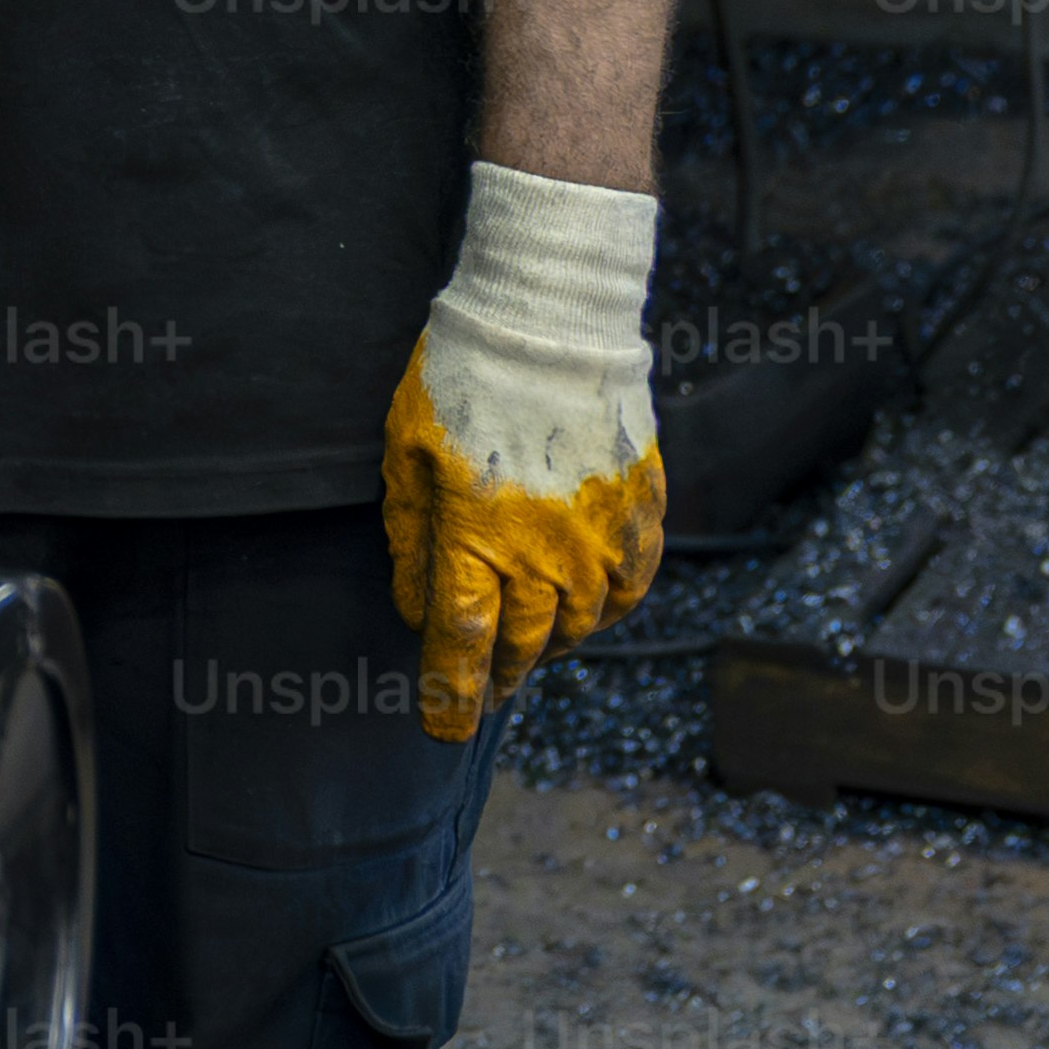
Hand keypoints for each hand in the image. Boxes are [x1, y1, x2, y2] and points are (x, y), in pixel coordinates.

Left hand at [377, 159, 664, 739]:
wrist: (550, 319)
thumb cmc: (460, 380)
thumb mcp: (406, 457)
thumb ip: (412, 541)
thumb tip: (418, 612)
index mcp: (475, 542)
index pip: (461, 647)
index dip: (450, 697)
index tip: (443, 729)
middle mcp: (545, 557)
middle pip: (521, 647)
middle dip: (496, 678)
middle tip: (482, 694)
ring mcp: (600, 541)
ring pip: (579, 627)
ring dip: (549, 647)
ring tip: (529, 652)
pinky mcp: (642, 516)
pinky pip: (629, 589)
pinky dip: (605, 612)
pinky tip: (586, 612)